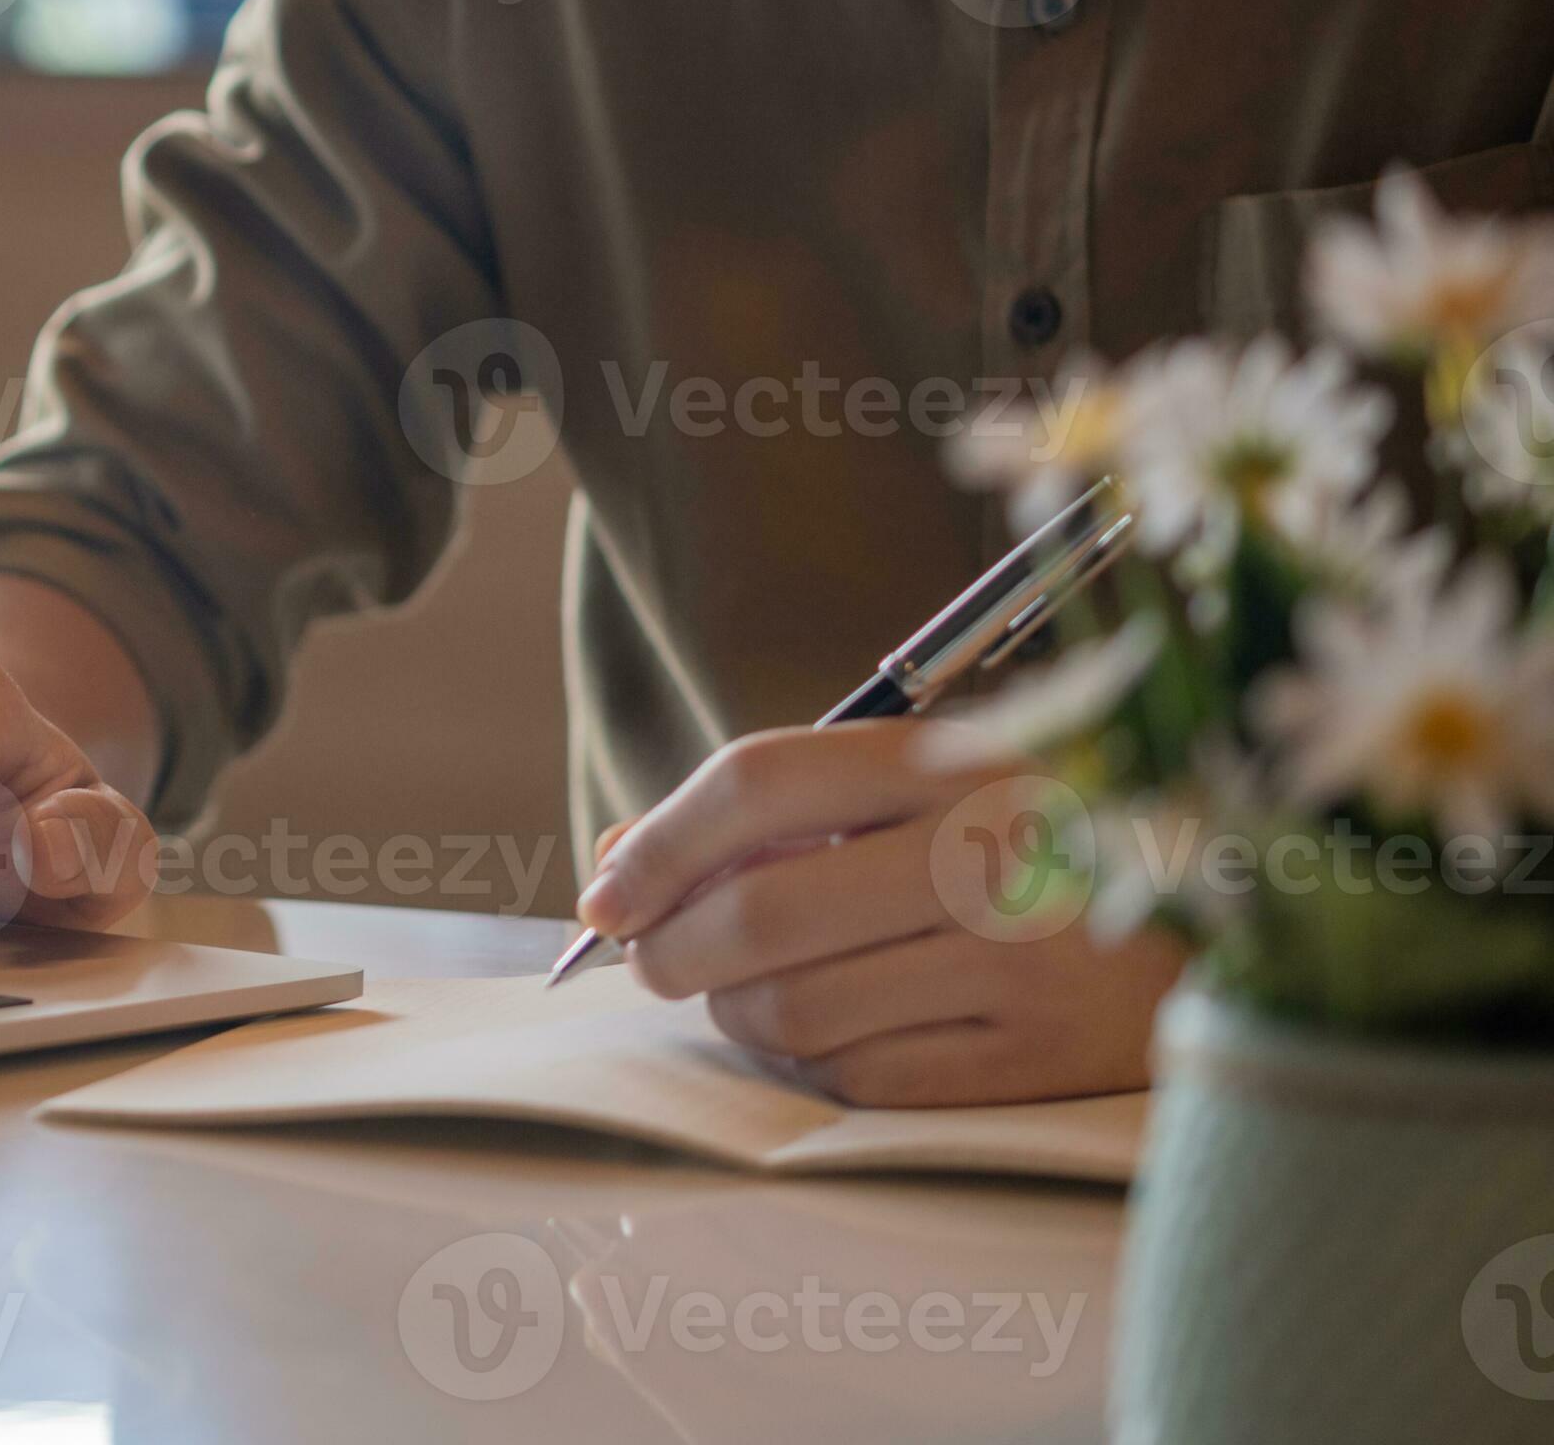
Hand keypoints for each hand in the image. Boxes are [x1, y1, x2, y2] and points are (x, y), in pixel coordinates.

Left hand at [573, 722, 1184, 1107]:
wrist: (1231, 915)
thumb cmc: (1031, 840)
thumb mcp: (917, 789)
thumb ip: (770, 815)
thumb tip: (611, 862)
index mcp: (950, 759)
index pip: (756, 783)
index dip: (656, 843)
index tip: (606, 892)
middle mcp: (988, 852)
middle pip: (757, 911)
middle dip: (670, 948)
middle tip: (655, 961)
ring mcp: (1020, 960)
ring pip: (794, 1009)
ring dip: (739, 1013)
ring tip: (756, 992)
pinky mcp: (1038, 1058)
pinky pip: (861, 1077)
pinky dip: (816, 1062)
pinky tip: (840, 1029)